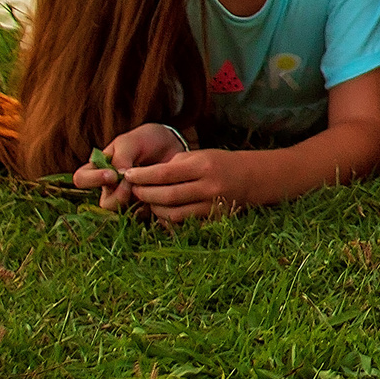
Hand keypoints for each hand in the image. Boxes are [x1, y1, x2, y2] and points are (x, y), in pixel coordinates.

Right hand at [71, 121, 187, 212]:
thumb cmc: (146, 140)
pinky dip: (149, 207)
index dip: (92, 180)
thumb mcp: (131, 141)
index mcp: (99, 168)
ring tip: (147, 186)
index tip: (111, 174)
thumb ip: (121, 157)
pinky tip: (158, 194)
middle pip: (105, 203)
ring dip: (135, 201)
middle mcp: (109, 188)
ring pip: (123, 212)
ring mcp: (127, 199)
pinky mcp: (143, 206)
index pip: (81, 179)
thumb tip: (117, 177)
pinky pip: (142, 215)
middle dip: (119, 195)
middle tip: (132, 183)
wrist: (171, 145)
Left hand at [94, 134, 252, 222]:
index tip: (128, 174)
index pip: (165, 173)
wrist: (252, 178)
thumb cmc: (220, 163)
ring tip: (147, 200)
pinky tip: (161, 210)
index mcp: (203, 166)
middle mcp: (208, 186)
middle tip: (133, 189)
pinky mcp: (212, 219)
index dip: (142, 176)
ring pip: (172, 213)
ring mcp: (211, 205)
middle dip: (144, 193)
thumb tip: (144, 176)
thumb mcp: (199, 155)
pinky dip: (167, 218)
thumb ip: (174, 165)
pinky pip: (183, 223)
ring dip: (153, 208)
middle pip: (166, 196)